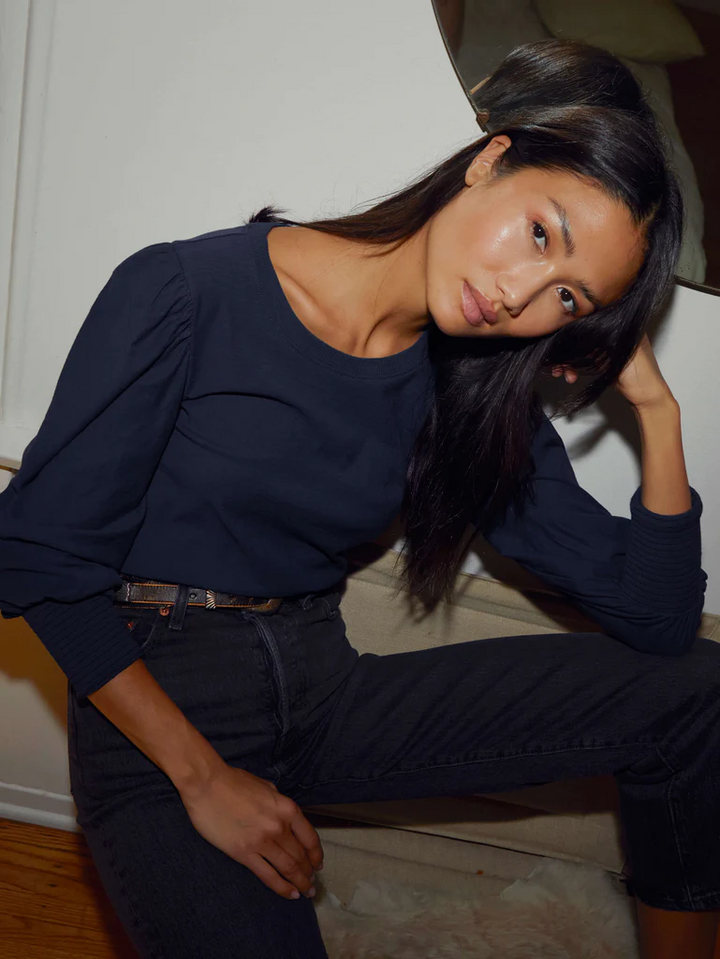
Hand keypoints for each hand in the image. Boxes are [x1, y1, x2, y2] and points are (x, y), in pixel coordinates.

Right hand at [179, 762, 322, 899]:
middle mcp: (279, 827)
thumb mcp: (267, 787)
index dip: (316, 855)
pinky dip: (281, 887)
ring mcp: (262, 841)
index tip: (318, 864)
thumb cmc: (235, 781)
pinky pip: (267, 875)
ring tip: (305, 892)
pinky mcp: (243, 853)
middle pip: (300, 856)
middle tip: (311, 884)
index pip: (310, 838)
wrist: (207, 784)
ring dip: (299, 883)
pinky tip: (289, 893)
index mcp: (287, 808)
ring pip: (287, 868)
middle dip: (308, 872)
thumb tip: (284, 818)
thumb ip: (279, 805)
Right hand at [551, 335, 673, 409]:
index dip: (575, 327)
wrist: (646, 397)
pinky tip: (570, 376)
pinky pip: (584, 360)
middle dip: (569, 349)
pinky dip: (575, 367)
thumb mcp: (618, 352)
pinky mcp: (604, 360)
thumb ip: (599, 340)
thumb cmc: (641, 374)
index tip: (561, 336)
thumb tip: (577, 330)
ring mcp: (609, 348)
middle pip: (585, 335)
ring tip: (560, 372)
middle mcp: (616, 333)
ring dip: (569, 361)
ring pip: (582, 349)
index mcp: (624, 324)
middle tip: (557, 361)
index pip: (594, 320)